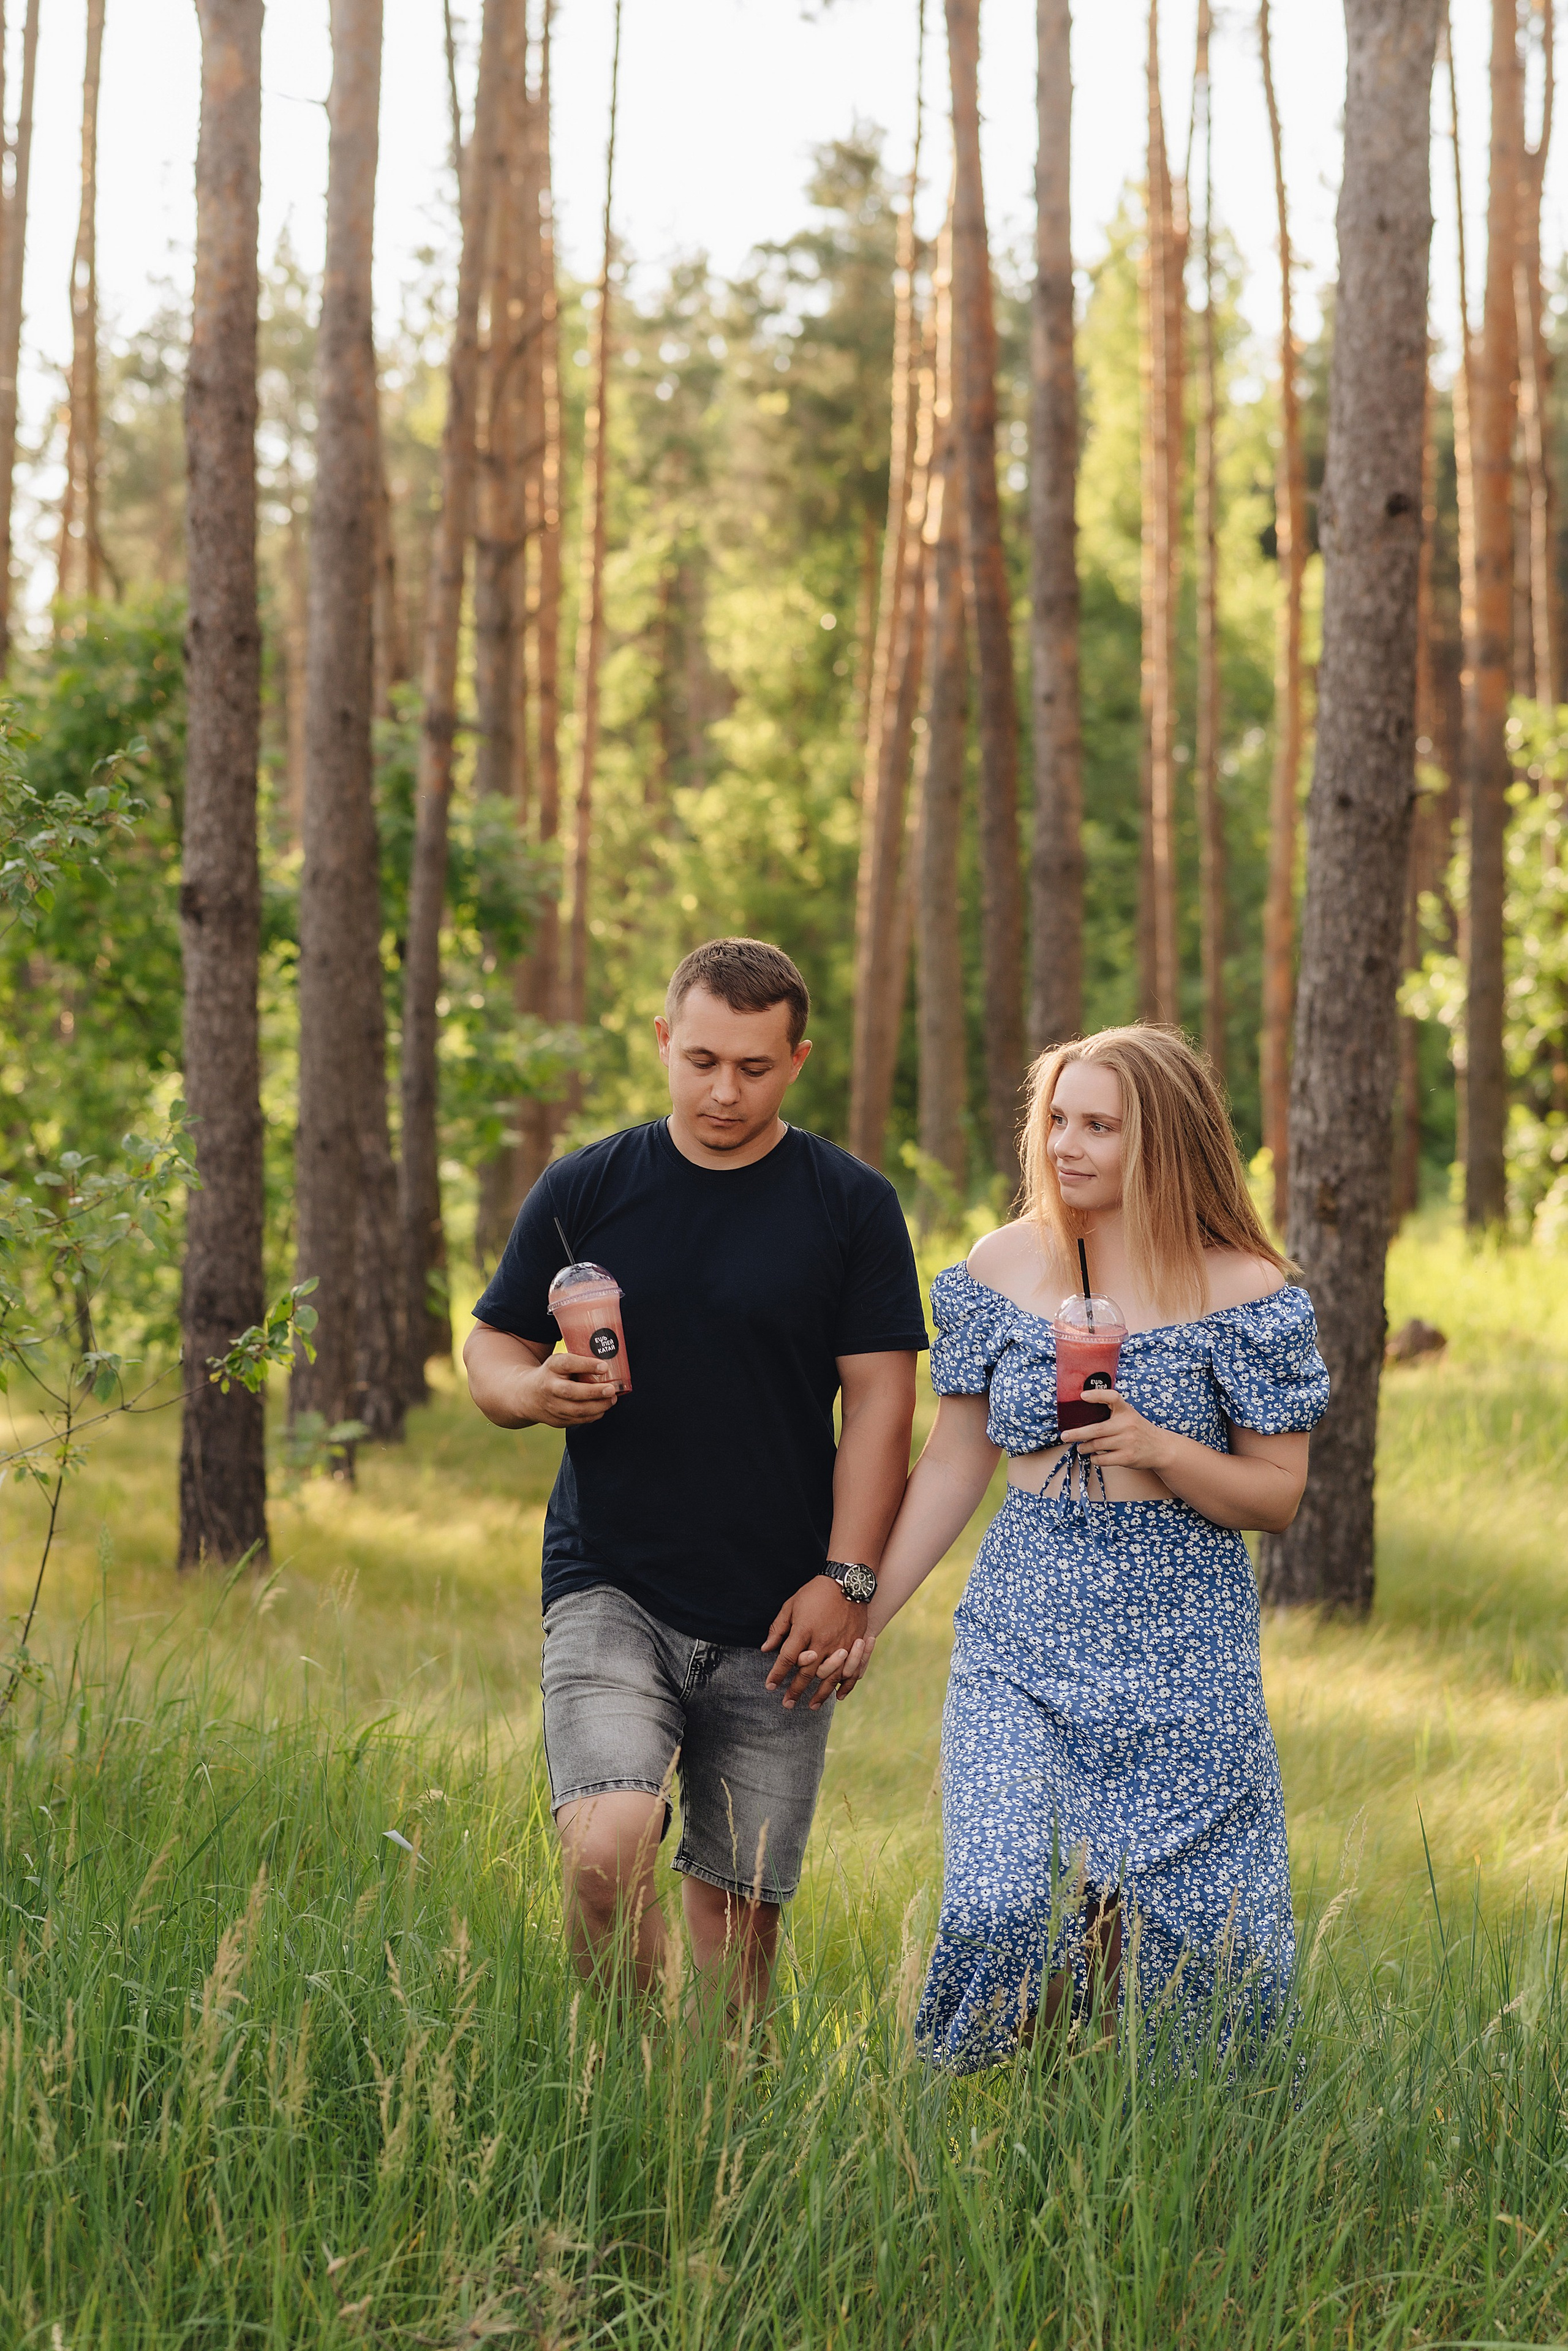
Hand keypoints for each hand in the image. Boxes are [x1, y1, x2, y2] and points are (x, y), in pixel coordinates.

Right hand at [514, 1349, 619, 1428]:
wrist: (528, 1396)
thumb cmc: (552, 1375)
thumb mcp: (559, 1362)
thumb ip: (578, 1362)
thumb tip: (609, 1362)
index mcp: (551, 1367)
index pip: (567, 1364)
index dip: (586, 1365)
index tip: (604, 1366)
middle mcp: (549, 1387)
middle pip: (571, 1391)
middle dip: (594, 1392)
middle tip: (611, 1389)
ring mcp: (552, 1406)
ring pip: (577, 1410)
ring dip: (598, 1406)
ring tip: (611, 1399)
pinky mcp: (557, 1420)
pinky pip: (578, 1420)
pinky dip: (593, 1415)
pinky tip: (602, 1408)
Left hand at [761, 1575, 869, 1709]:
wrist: (847, 1581)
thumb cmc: (815, 1592)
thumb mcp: (791, 1605)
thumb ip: (778, 1629)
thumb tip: (766, 1649)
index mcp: (804, 1630)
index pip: (787, 1658)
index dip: (777, 1674)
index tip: (770, 1686)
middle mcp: (822, 1641)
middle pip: (807, 1672)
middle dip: (795, 1690)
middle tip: (787, 1704)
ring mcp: (840, 1644)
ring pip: (829, 1676)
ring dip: (819, 1694)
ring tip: (810, 1706)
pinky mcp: (855, 1644)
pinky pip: (851, 1670)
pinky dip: (845, 1685)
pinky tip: (838, 1696)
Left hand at [1070, 1389, 1172, 1472]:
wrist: (1160, 1448)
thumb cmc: (1138, 1430)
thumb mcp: (1129, 1415)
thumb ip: (1112, 1412)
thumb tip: (1081, 1413)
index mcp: (1126, 1411)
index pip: (1113, 1397)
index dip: (1097, 1395)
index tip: (1083, 1395)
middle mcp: (1127, 1425)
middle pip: (1097, 1429)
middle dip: (1077, 1433)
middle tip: (1064, 1436)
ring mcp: (1128, 1442)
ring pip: (1097, 1445)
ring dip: (1084, 1447)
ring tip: (1080, 1447)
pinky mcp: (1127, 1457)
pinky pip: (1103, 1459)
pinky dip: (1095, 1458)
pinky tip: (1093, 1456)